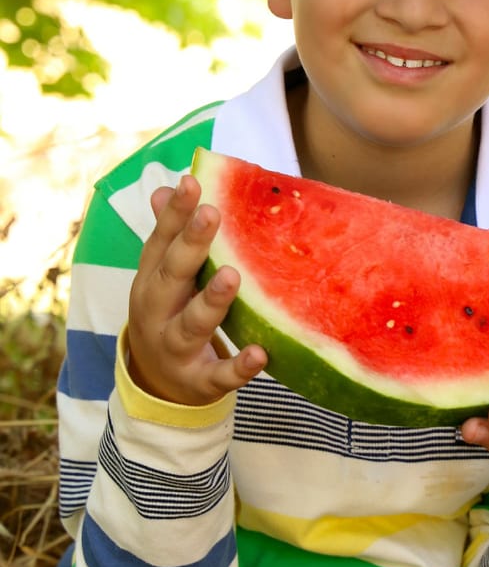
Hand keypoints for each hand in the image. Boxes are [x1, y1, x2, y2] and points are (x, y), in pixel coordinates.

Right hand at [127, 175, 267, 405]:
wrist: (156, 384)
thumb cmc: (167, 314)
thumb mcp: (161, 278)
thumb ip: (168, 238)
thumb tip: (166, 188)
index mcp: (151, 281)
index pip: (161, 243)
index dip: (175, 214)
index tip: (192, 182)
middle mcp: (158, 313)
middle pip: (172, 276)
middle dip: (190, 246)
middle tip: (211, 214)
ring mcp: (176, 348)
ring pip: (192, 325)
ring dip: (211, 301)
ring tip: (233, 276)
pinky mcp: (199, 381)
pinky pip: (219, 375)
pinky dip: (238, 367)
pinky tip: (260, 353)